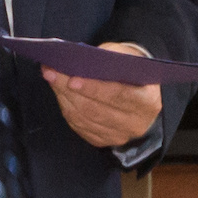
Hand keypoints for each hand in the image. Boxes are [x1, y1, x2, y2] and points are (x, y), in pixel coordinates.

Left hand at [41, 43, 162, 147]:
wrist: (140, 89)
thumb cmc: (130, 68)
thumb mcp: (125, 56)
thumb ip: (106, 58)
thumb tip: (78, 61)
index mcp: (147, 101)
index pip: (117, 95)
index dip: (93, 88)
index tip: (72, 79)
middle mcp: (136, 123)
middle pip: (96, 109)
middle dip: (68, 90)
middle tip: (50, 72)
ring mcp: (120, 136)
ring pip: (84, 119)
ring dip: (63, 98)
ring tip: (51, 78)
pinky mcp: (105, 141)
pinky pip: (80, 127)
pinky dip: (66, 109)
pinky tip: (60, 93)